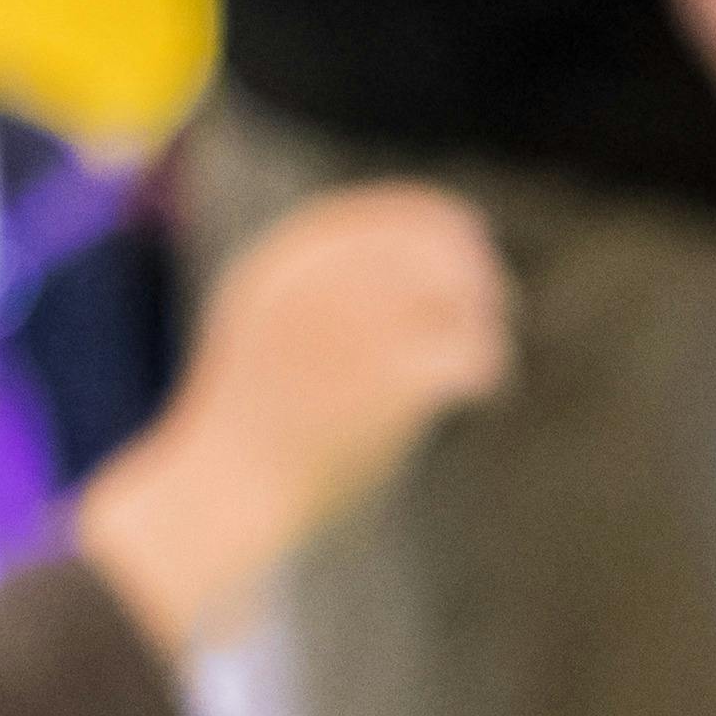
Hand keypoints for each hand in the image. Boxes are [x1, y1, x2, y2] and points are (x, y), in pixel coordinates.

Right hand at [79, 184, 513, 657]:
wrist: (219, 500)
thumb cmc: (252, 428)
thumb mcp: (265, 332)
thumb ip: (320, 289)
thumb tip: (405, 261)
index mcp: (279, 267)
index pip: (378, 215)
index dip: (435, 220)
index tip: (468, 236)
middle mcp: (316, 286)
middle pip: (429, 247)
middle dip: (473, 270)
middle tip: (496, 305)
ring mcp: (351, 332)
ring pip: (458, 297)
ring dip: (483, 324)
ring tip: (484, 363)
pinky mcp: (387, 383)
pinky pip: (467, 352)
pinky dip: (487, 369)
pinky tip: (485, 391)